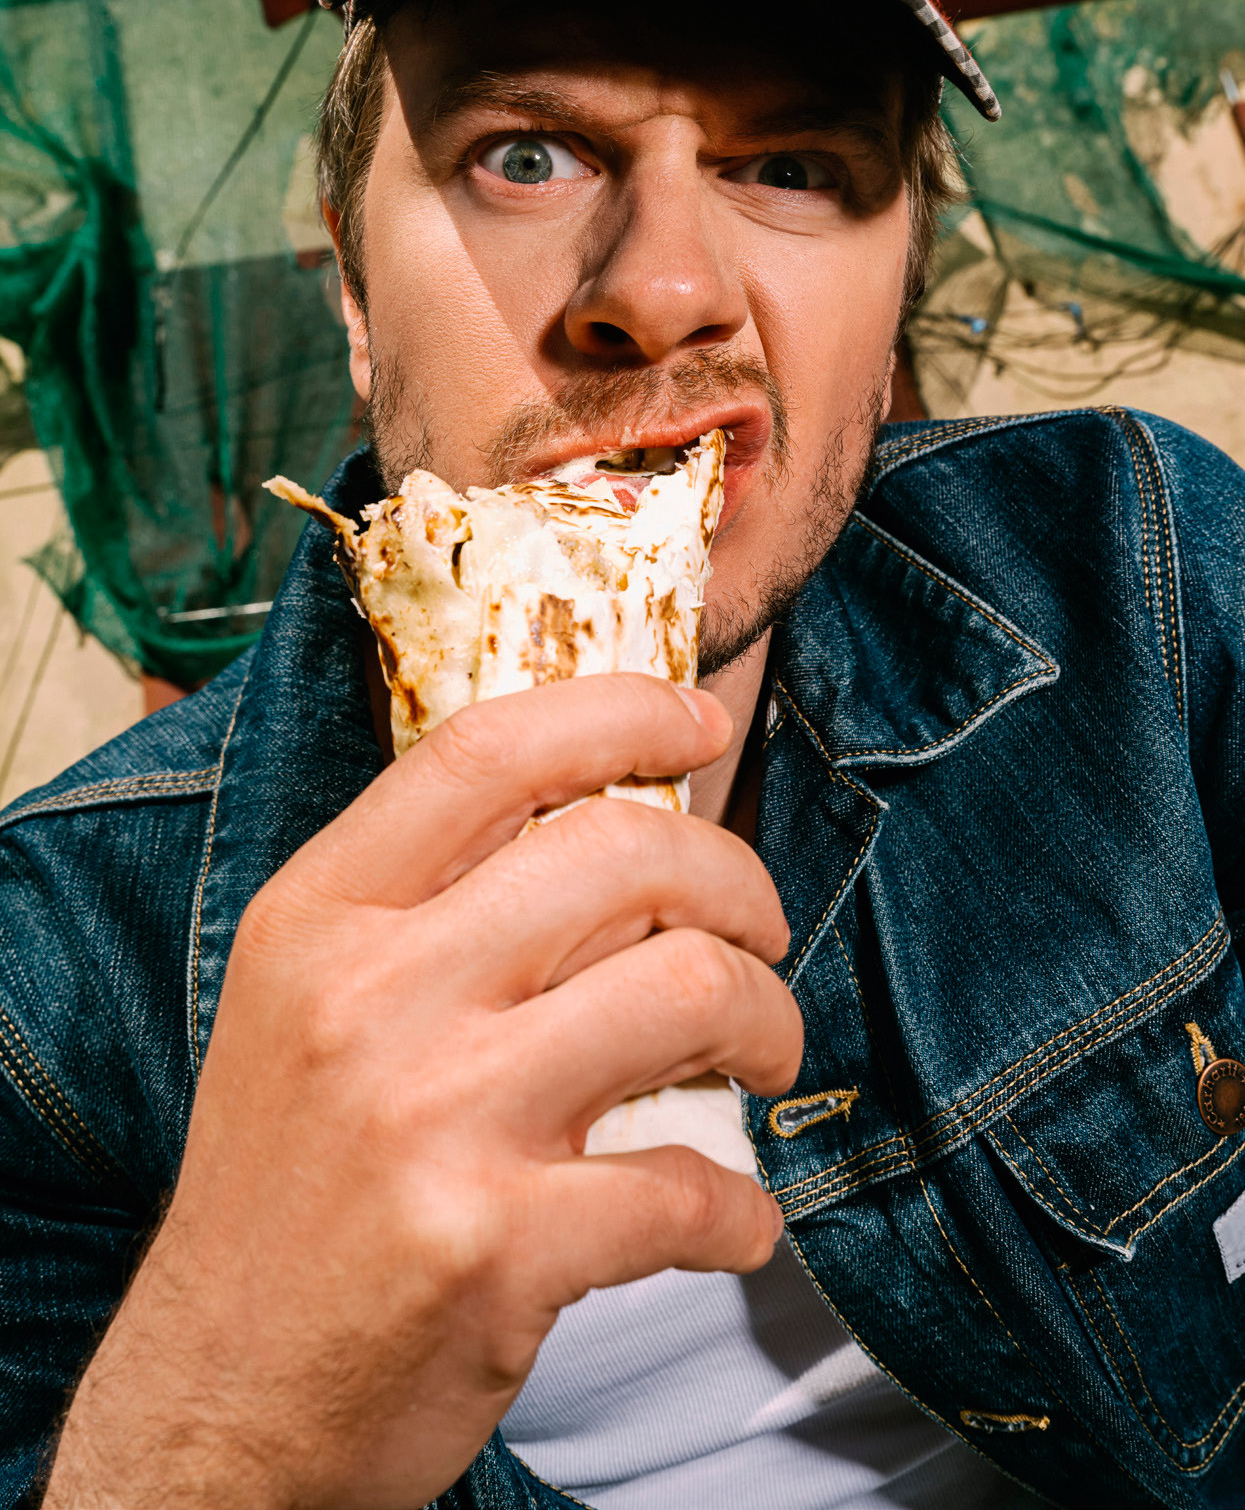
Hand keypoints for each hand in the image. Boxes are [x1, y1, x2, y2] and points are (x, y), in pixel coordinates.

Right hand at [45, 675, 801, 1509]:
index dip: (618, 711)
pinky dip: (743, 1210)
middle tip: (760, 933)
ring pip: (690, 993)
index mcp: (319, 918)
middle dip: (738, 882)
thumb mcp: (307, 1008)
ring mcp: (435, 1119)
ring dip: (768, 1024)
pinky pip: (693, 1188)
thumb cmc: (289, 1189)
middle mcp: (371, 998)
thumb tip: (611, 827)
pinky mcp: (496, 1248)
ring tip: (760, 1060)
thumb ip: (429, 908)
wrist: (220, 1401)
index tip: (696, 720)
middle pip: (623, 854)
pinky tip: (728, 1222)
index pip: (486, 752)